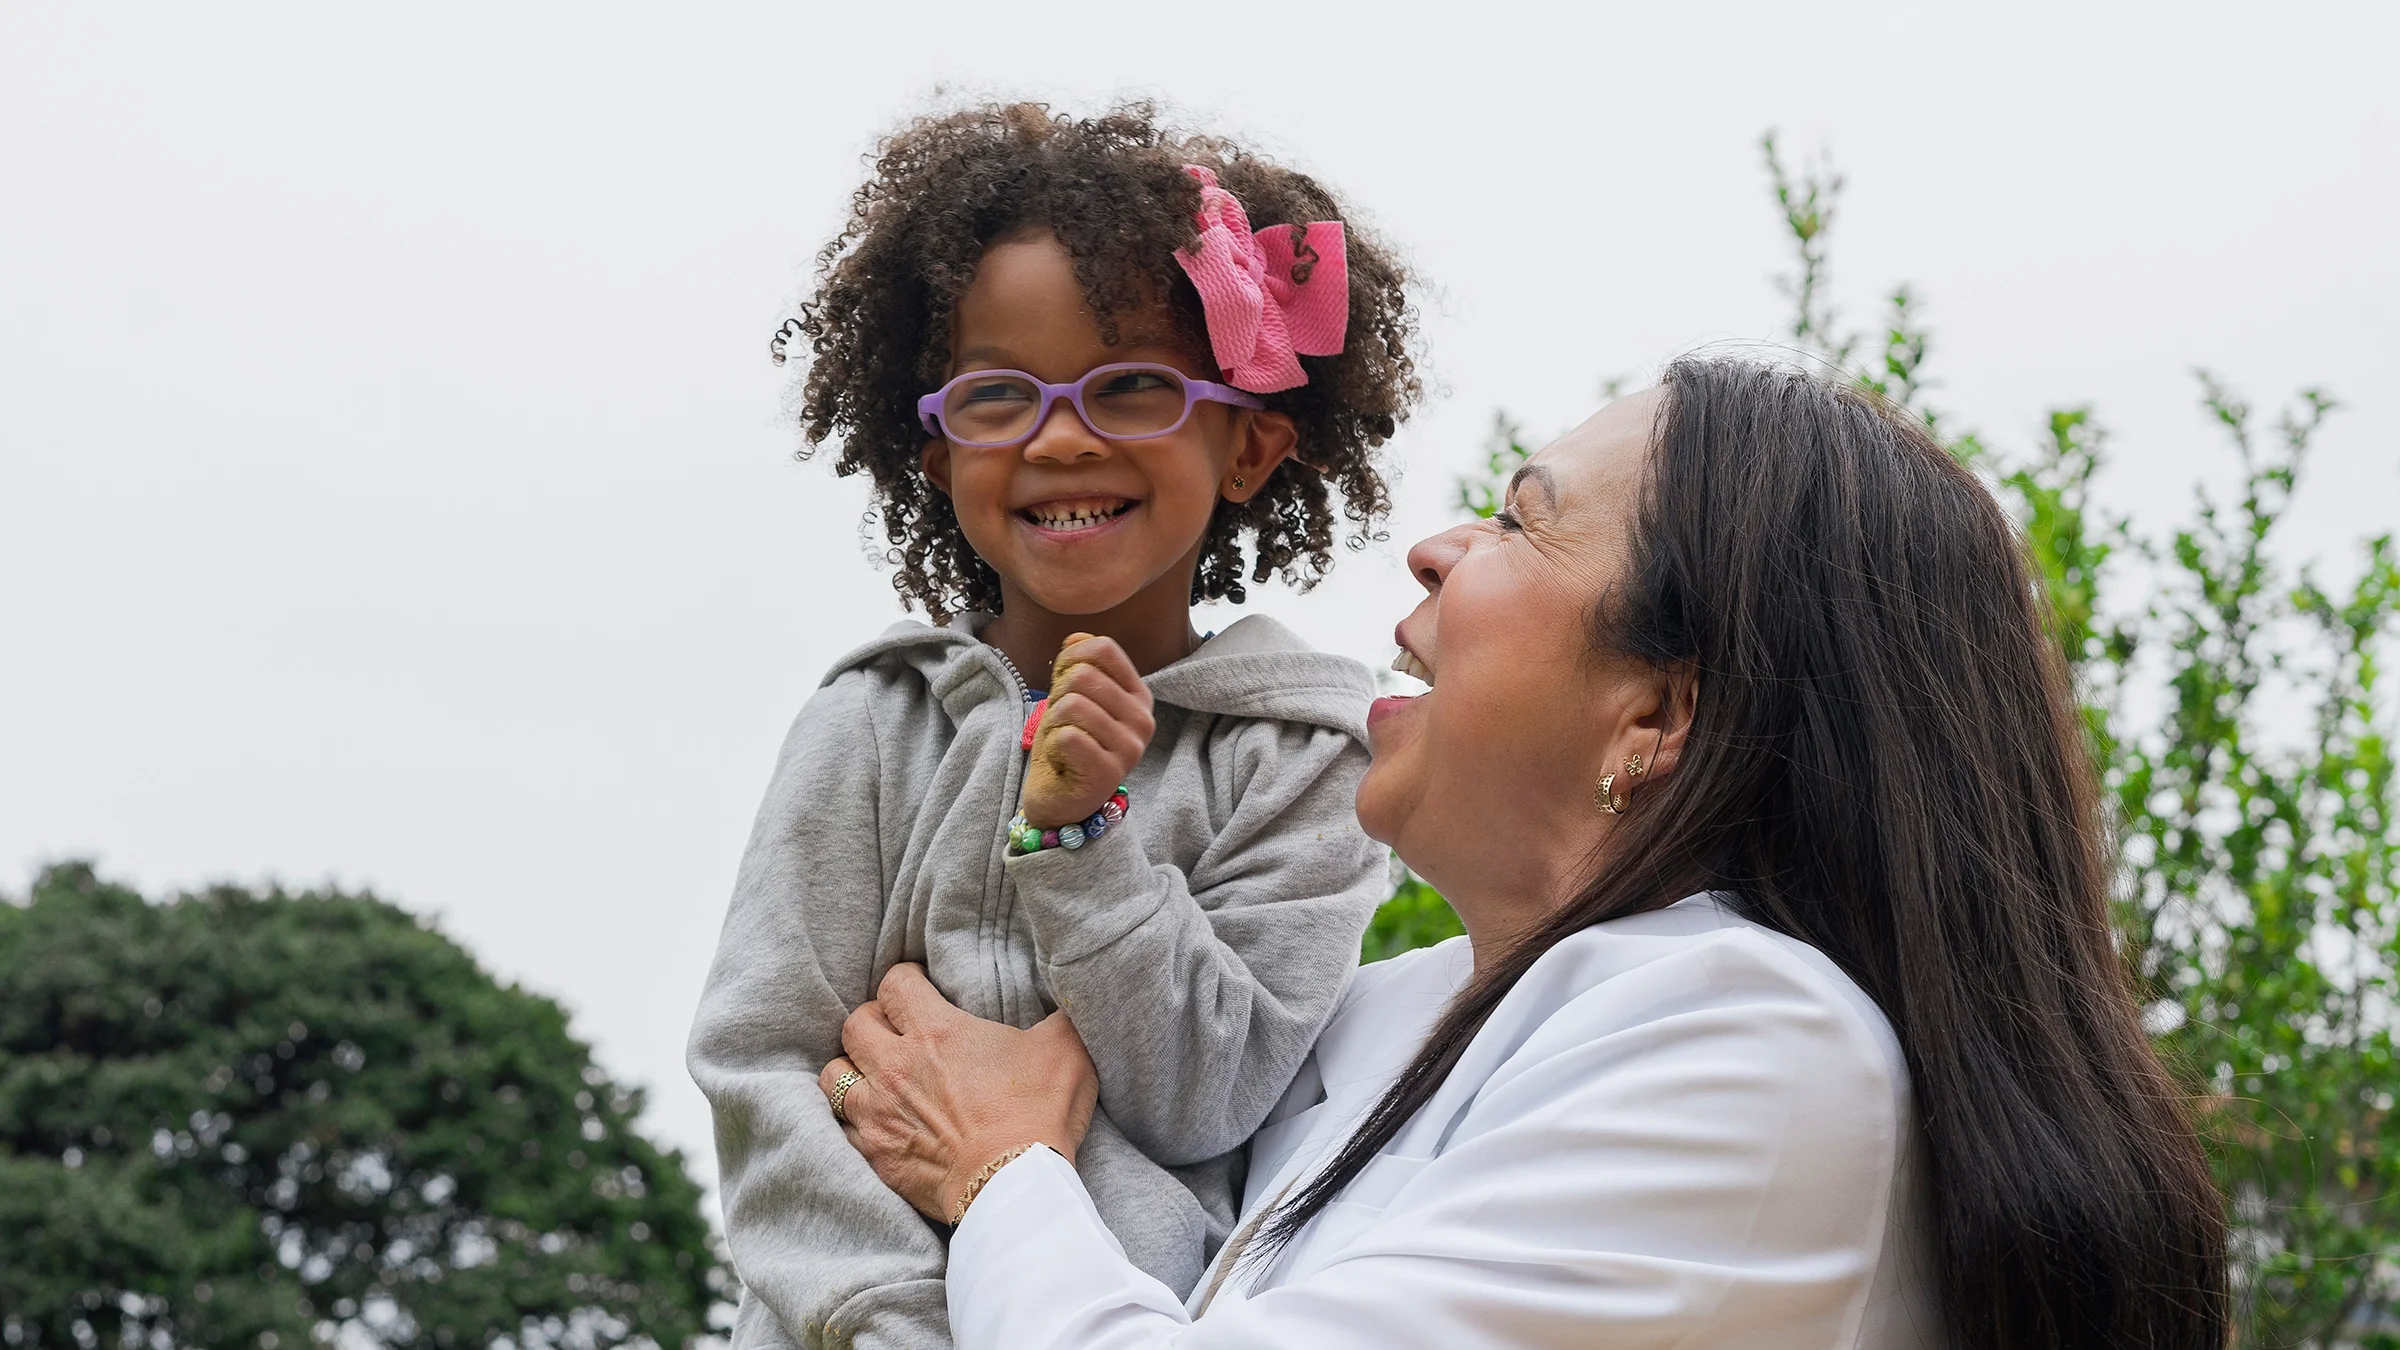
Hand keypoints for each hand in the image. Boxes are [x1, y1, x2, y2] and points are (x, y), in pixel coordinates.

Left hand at [821, 963, 1098, 1223]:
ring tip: (874, 1078)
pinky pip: (841, 1129)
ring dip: (851, 1071)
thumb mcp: (1065, 1049)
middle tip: (895, 1034)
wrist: (1012, 1185)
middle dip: (873, 1022)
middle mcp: (895, 1065)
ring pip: (833, 1075)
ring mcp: (878, 1112)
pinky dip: (854, 1122)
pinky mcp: (874, 1154)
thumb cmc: (1038, 1113)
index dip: (906, 981)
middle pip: (855, 1024)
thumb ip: (1060, 1015)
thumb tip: (1070, 997)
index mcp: (935, 1030)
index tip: (918, 991)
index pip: (895, 984)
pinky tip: (875, 1123)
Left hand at [1020, 633, 1154, 827]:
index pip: (1103, 648)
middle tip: (1062, 724)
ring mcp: (1130, 748)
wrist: (1060, 802)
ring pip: (1072, 706)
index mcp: (1139, 696)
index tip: (1064, 688)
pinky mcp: (1109, 772)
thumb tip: (1077, 638)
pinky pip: (1067, 737)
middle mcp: (1143, 720)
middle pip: (1082, 676)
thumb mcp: (1069, 698)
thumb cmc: (1067, 747)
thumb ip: (1076, 665)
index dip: (1070, 660)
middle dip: (1057, 697)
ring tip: (1064, 743)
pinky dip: (1054, 746)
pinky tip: (1064, 762)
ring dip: (1053, 724)